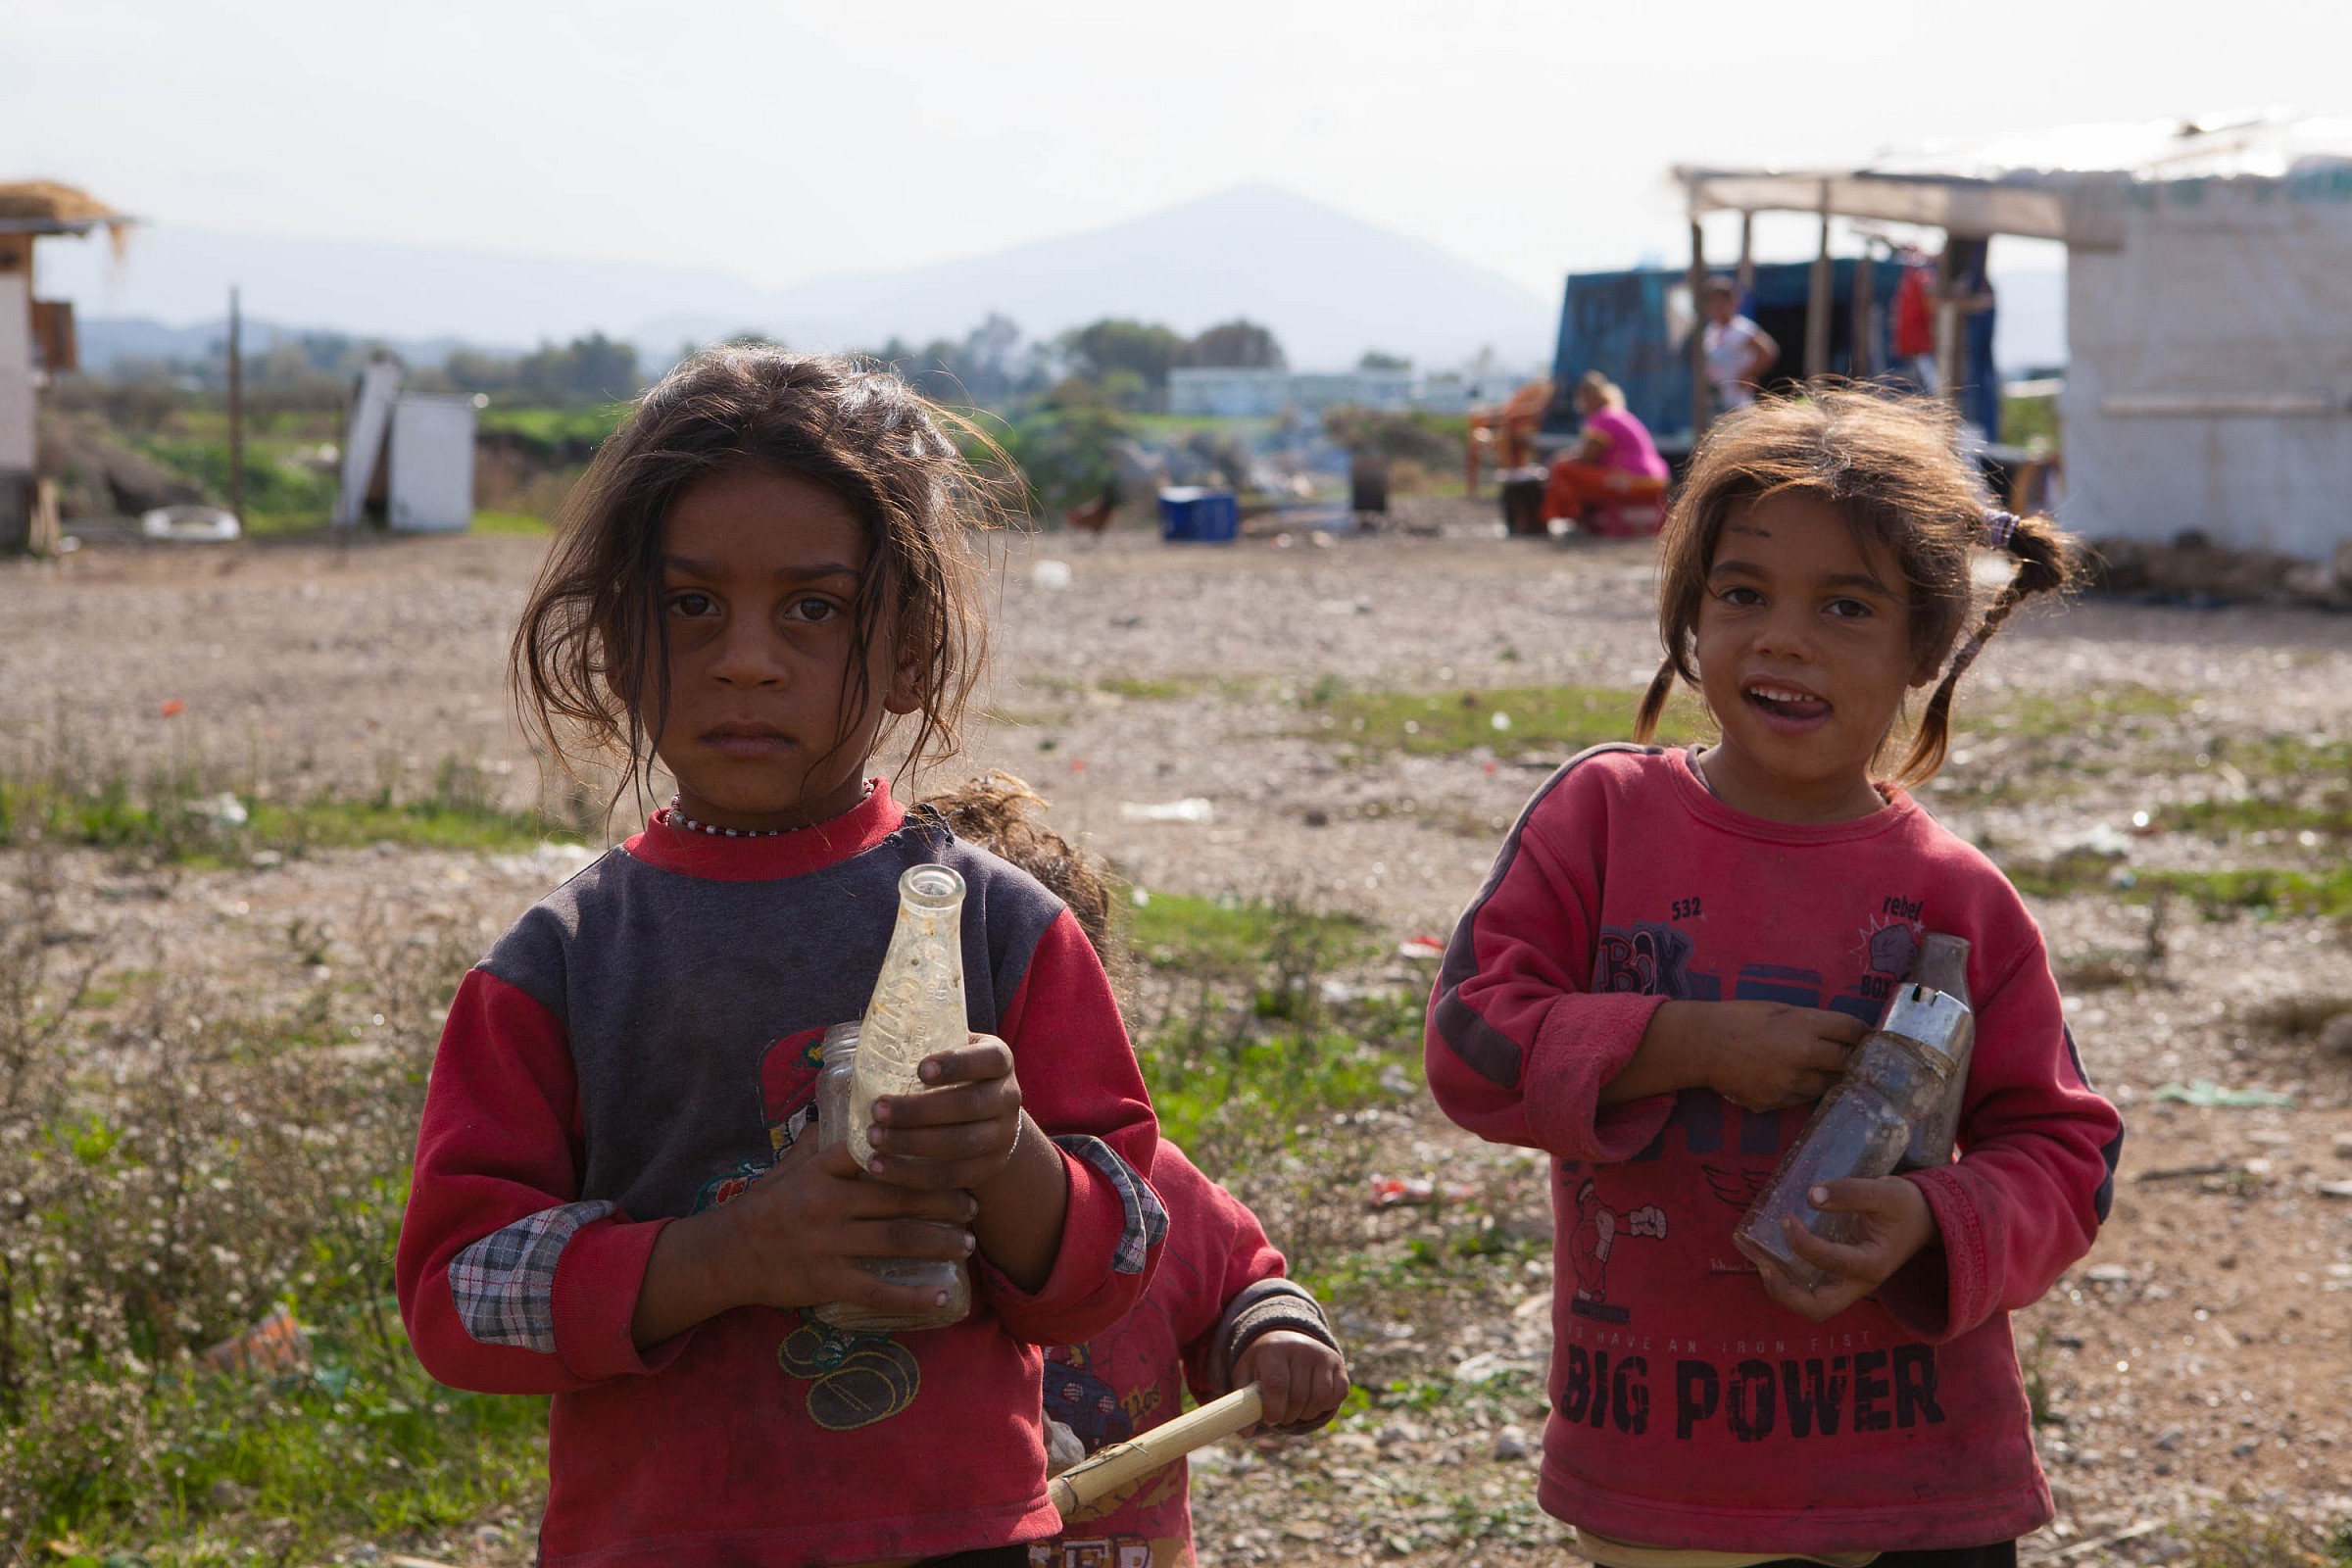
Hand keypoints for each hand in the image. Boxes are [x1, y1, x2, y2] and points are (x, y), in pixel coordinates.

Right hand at [709, 1140, 973, 1313]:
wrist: (727, 1253)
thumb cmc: (766, 1206)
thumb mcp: (790, 1165)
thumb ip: (823, 1141)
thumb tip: (848, 1108)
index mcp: (823, 1170)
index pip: (877, 1151)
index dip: (919, 1152)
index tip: (951, 1154)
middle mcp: (828, 1202)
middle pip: (900, 1197)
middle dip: (944, 1201)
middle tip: (973, 1205)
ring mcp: (828, 1242)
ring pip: (897, 1239)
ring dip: (939, 1241)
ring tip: (968, 1243)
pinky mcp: (826, 1280)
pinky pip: (877, 1289)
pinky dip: (911, 1295)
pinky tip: (940, 1296)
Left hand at [866, 1033, 1024, 1190]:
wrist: (986, 1116)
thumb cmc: (953, 1076)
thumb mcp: (951, 1050)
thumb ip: (926, 1043)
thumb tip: (872, 1035)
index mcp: (1000, 1061)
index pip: (989, 1059)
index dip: (957, 1064)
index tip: (919, 1070)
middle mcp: (1009, 1098)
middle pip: (969, 1106)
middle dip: (919, 1111)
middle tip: (877, 1110)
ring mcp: (1003, 1136)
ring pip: (961, 1145)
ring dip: (912, 1144)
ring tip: (874, 1139)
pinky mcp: (989, 1168)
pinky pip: (951, 1177)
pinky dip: (912, 1175)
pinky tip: (880, 1167)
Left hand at [1233, 1330, 1348, 1434]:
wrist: (1285, 1339)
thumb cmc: (1263, 1363)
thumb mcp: (1246, 1374)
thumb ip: (1244, 1401)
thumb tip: (1245, 1432)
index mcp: (1274, 1350)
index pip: (1277, 1385)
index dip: (1274, 1409)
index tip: (1270, 1420)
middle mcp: (1301, 1348)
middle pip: (1298, 1396)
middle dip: (1288, 1416)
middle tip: (1280, 1417)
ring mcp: (1322, 1354)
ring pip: (1319, 1398)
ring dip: (1306, 1414)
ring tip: (1295, 1411)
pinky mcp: (1337, 1363)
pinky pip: (1337, 1394)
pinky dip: (1325, 1406)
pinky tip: (1311, 1403)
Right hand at [1703, 1002, 1865, 1112]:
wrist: (1701, 1044)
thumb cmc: (1738, 1018)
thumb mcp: (1780, 1010)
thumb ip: (1812, 1022)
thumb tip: (1841, 1035)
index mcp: (1806, 1026)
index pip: (1853, 1031)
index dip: (1864, 1034)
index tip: (1866, 1038)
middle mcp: (1804, 1057)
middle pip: (1848, 1063)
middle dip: (1851, 1059)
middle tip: (1850, 1057)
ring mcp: (1791, 1084)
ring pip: (1827, 1086)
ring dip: (1827, 1077)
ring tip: (1815, 1068)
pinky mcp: (1777, 1103)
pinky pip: (1801, 1098)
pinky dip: (1801, 1089)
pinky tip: (1787, 1078)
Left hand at [1752, 1175, 1935, 1321]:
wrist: (1924, 1219)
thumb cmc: (1905, 1205)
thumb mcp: (1885, 1191)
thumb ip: (1851, 1192)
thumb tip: (1810, 1196)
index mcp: (1873, 1264)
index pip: (1832, 1262)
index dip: (1803, 1243)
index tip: (1788, 1219)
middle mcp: (1861, 1283)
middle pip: (1819, 1309)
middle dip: (1785, 1292)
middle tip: (1763, 1265)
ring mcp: (1851, 1284)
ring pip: (1814, 1306)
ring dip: (1784, 1291)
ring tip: (1762, 1264)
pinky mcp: (1843, 1278)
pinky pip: (1814, 1291)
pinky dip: (1791, 1282)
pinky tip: (1774, 1259)